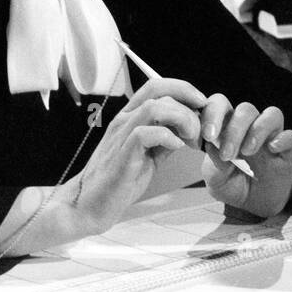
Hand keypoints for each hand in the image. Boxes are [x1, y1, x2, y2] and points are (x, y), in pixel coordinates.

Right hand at [67, 77, 205, 234]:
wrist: (90, 204)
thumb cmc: (118, 180)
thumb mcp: (148, 154)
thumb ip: (164, 139)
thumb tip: (187, 130)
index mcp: (130, 117)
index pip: (156, 86)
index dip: (182, 88)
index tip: (201, 103)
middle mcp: (124, 120)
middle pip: (160, 93)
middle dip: (187, 106)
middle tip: (198, 130)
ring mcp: (121, 135)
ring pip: (154, 108)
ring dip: (180, 119)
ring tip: (189, 138)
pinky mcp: (122, 155)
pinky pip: (145, 133)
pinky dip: (167, 137)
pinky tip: (176, 148)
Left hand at [196, 94, 291, 217]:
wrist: (253, 205)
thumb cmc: (231, 185)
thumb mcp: (215, 179)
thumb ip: (213, 164)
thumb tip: (214, 146)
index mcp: (227, 126)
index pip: (221, 104)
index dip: (213, 113)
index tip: (208, 136)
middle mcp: (250, 126)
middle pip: (246, 109)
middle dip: (235, 129)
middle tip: (228, 154)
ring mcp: (271, 136)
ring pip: (272, 114)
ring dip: (258, 129)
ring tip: (248, 152)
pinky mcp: (287, 149)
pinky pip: (291, 136)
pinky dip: (282, 139)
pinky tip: (273, 149)